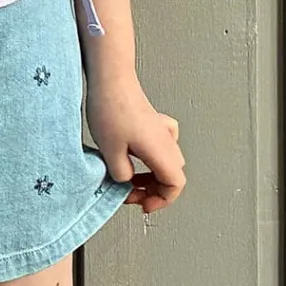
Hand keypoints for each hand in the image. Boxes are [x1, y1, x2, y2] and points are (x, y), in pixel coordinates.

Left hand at [87, 70, 184, 212]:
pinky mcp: (154, 122)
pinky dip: (150, 158)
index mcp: (162, 151)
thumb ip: (121, 175)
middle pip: (171, 175)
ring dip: (150, 175)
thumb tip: (126, 180)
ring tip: (128, 180)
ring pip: (167, 162)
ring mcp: (162, 130)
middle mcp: (167, 140)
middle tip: (130, 194)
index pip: (175, 185)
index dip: (161, 200)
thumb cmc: (111, 110)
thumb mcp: (110, 152)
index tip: (144, 205)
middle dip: (152, 190)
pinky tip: (134, 157)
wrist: (110, 80)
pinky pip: (161, 147)